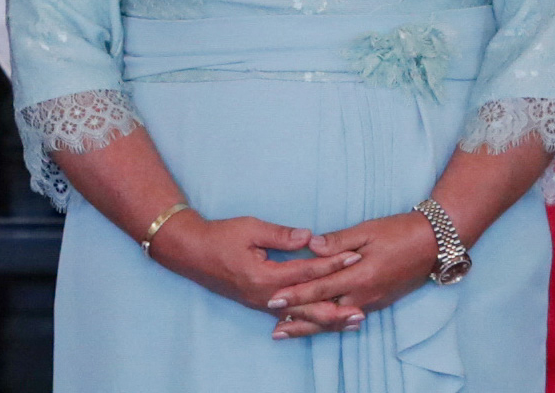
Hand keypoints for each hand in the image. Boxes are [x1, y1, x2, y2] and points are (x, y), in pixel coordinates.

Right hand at [151, 211, 365, 333]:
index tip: (355, 257)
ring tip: (352, 322)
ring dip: (327, 320)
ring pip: (301, 316)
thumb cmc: (220, 236)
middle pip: (309, 305)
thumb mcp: (250, 228)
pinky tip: (322, 325)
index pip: (307, 271)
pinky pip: (289, 317)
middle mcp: (267, 296)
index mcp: (266, 276)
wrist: (191, 252)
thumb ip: (281, 235)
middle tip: (363, 308)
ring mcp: (262, 304)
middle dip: (338, 305)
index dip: (332, 264)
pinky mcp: (259, 305)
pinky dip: (308, 322)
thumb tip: (310, 236)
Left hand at [264, 211, 438, 338]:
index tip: (274, 299)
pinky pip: (349, 317)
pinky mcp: (378, 302)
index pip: (320, 288)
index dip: (296, 294)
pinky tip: (319, 325)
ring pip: (337, 319)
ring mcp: (372, 301)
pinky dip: (331, 323)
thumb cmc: (398, 232)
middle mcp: (365, 294)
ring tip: (290, 331)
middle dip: (299, 320)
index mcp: (360, 275)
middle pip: (325, 312)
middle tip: (275, 329)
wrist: (433, 244)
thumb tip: (309, 245)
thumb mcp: (366, 230)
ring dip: (313, 326)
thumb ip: (337, 241)